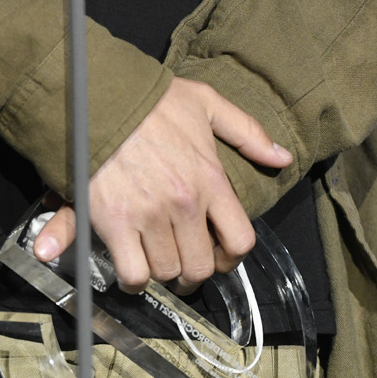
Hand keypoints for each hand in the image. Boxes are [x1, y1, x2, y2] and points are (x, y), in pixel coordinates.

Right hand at [33, 76, 290, 291]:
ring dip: (163, 274)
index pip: (240, 241)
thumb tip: (282, 158)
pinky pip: (134, 274)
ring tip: (156, 263)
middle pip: (201, 266)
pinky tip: (132, 270)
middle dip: (194, 275)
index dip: (231, 259)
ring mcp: (149, 216)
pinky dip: (134, 281)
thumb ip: (247, 132)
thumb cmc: (149, 100)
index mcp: (210, 180)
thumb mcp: (206, 102)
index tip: (218, 258)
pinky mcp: (114, 224)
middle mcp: (184, 204)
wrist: (94, 97)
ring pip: (168, 272)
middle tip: (183, 268)